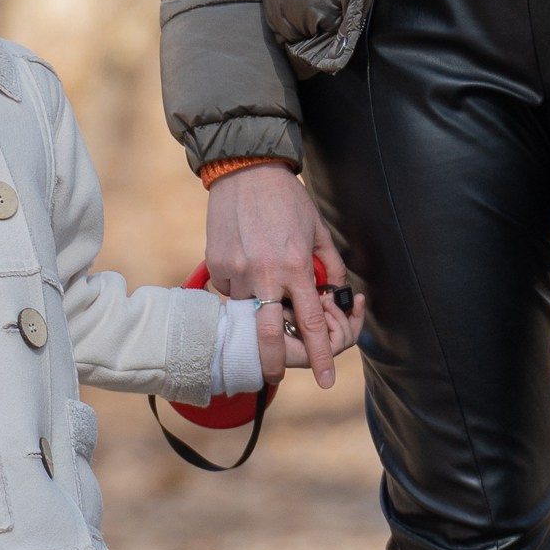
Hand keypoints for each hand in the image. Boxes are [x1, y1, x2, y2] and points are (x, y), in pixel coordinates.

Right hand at [205, 164, 356, 386]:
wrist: (245, 170)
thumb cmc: (287, 200)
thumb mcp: (318, 230)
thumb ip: (329, 265)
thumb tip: (333, 293)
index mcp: (295, 268)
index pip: (310, 323)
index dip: (321, 356)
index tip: (327, 379)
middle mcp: (265, 274)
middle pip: (269, 336)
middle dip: (273, 363)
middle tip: (276, 376)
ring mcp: (236, 271)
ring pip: (245, 310)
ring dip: (255, 307)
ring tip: (262, 276)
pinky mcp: (216, 264)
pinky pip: (229, 291)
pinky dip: (239, 288)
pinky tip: (246, 261)